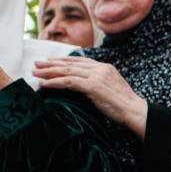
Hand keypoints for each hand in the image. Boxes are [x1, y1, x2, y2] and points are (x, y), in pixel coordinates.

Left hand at [33, 56, 148, 138]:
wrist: (134, 110)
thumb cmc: (124, 105)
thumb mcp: (111, 89)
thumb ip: (99, 83)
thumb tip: (84, 86)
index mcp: (105, 67)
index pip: (79, 61)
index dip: (63, 61)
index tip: (50, 61)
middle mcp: (100, 68)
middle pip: (70, 64)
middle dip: (51, 64)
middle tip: (37, 64)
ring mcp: (96, 76)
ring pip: (67, 71)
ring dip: (48, 72)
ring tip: (36, 73)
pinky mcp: (93, 86)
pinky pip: (68, 82)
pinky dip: (54, 82)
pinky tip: (44, 84)